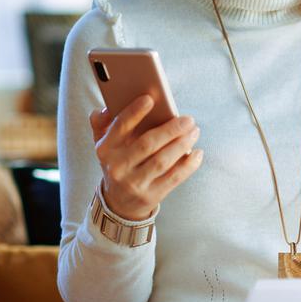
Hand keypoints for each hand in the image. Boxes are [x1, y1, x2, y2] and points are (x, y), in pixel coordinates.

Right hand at [89, 94, 203, 220]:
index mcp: (105, 149)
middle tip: (188, 119)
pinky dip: (188, 165)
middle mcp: (117, 167)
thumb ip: (102, 123)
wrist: (118, 203)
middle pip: (147, 144)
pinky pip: (173, 178)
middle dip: (170, 129)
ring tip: (194, 132)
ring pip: (162, 161)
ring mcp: (134, 184)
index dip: (134, 112)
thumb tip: (108, 106)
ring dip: (182, 144)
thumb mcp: (105, 144)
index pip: (119, 127)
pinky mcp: (150, 196)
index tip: (150, 99)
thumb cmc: (118, 162)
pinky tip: (197, 153)